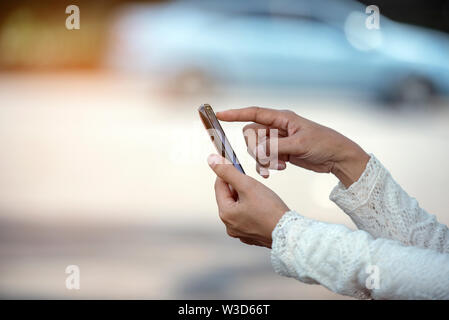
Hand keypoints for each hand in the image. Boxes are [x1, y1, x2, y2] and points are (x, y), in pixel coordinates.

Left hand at [208, 154, 288, 247]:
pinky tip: (264, 208)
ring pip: (239, 207)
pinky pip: (247, 217)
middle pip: (229, 197)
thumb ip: (228, 172)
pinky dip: (253, 209)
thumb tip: (212, 161)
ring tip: (260, 196)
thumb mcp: (247, 185)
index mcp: (225, 214)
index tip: (235, 164)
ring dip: (246, 197)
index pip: (220, 186)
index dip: (228, 173)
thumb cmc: (270, 210)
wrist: (289, 232)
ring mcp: (240, 232)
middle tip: (252, 183)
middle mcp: (229, 226)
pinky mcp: (251, 235)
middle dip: (239, 187)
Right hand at [217, 107, 369, 187]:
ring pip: (257, 149)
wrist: (337, 157)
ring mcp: (278, 140)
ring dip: (263, 160)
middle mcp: (277, 127)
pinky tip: (279, 169)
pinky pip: (264, 159)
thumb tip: (257, 151)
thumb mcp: (300, 144)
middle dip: (256, 150)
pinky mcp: (281, 152)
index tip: (219, 115)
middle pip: (252, 136)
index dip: (235, 114)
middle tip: (269, 160)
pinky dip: (267, 166)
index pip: (254, 113)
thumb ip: (275, 147)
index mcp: (282, 118)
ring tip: (279, 167)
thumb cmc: (323, 143)